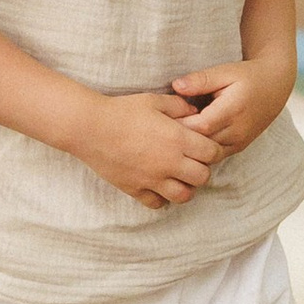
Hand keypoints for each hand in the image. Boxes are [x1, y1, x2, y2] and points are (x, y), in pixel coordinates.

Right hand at [72, 87, 222, 209]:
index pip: (212, 153)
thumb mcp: (154, 100)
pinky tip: (157, 184)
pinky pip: (157, 203)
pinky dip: (161, 197)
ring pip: (183, 196)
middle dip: (202, 169)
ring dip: (185, 186)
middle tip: (192, 161)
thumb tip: (195, 113)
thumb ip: (179, 106)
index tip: (205, 146)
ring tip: (177, 176)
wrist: (90, 127)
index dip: (213, 150)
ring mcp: (152, 179)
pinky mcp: (136, 189)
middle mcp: (169, 162)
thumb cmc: (122, 110)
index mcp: (177, 139)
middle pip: (203, 177)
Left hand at [170, 57, 285, 155]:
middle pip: (202, 145)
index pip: (200, 127)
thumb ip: (200, 80)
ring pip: (207, 156)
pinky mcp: (237, 148)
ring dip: (190, 149)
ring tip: (171, 140)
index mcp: (232, 110)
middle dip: (180, 140)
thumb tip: (176, 86)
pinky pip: (214, 157)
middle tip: (159, 133)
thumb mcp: (224, 71)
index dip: (180, 125)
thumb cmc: (247, 76)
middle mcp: (237, 131)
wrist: (275, 87)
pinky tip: (186, 144)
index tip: (162, 119)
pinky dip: (200, 153)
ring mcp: (238, 143)